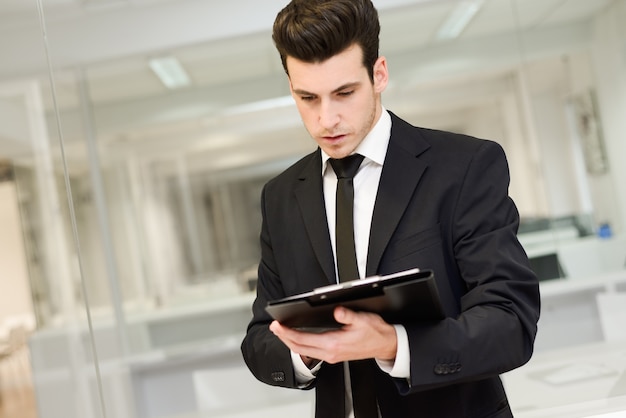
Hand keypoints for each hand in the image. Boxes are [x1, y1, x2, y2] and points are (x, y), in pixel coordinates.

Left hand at [269, 306, 397, 363]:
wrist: (386, 345)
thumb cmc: (375, 332)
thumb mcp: (363, 320)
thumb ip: (348, 315)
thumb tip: (336, 310)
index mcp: (334, 344)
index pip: (304, 339)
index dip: (288, 333)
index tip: (278, 326)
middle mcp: (330, 353)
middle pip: (299, 348)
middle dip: (284, 338)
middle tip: (274, 327)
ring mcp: (331, 356)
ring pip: (303, 351)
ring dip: (290, 342)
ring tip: (281, 331)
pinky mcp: (333, 355)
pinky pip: (310, 352)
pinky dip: (300, 344)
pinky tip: (297, 338)